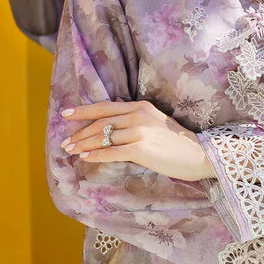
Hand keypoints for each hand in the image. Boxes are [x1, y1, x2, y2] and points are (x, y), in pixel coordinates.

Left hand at [59, 100, 216, 180]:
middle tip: (65, 142)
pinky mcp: (140, 148)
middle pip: (100, 122)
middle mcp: (138, 115)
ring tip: (70, 151)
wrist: (199, 155)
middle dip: (79, 133)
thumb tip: (111, 119)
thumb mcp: (155, 122)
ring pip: (103, 137)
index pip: (104, 107)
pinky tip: (85, 158)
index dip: (83, 111)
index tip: (65, 114)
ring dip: (83, 145)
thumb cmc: (176, 142)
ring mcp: (139, 131)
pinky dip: (96, 155)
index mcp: (140, 106)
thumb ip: (135, 118)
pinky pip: (111, 152)